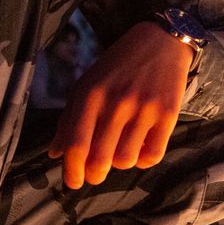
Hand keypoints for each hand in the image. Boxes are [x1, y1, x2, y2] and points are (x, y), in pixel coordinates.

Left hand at [49, 20, 193, 187]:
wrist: (160, 41)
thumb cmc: (118, 66)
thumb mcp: (87, 84)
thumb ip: (70, 119)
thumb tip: (55, 154)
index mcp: (91, 94)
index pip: (76, 145)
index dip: (72, 171)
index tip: (74, 183)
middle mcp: (117, 102)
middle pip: (100, 159)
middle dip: (94, 175)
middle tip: (95, 175)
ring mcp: (144, 108)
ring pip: (126, 160)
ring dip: (120, 162)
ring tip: (121, 149)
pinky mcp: (168, 113)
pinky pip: (153, 155)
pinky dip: (144, 160)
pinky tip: (140, 147)